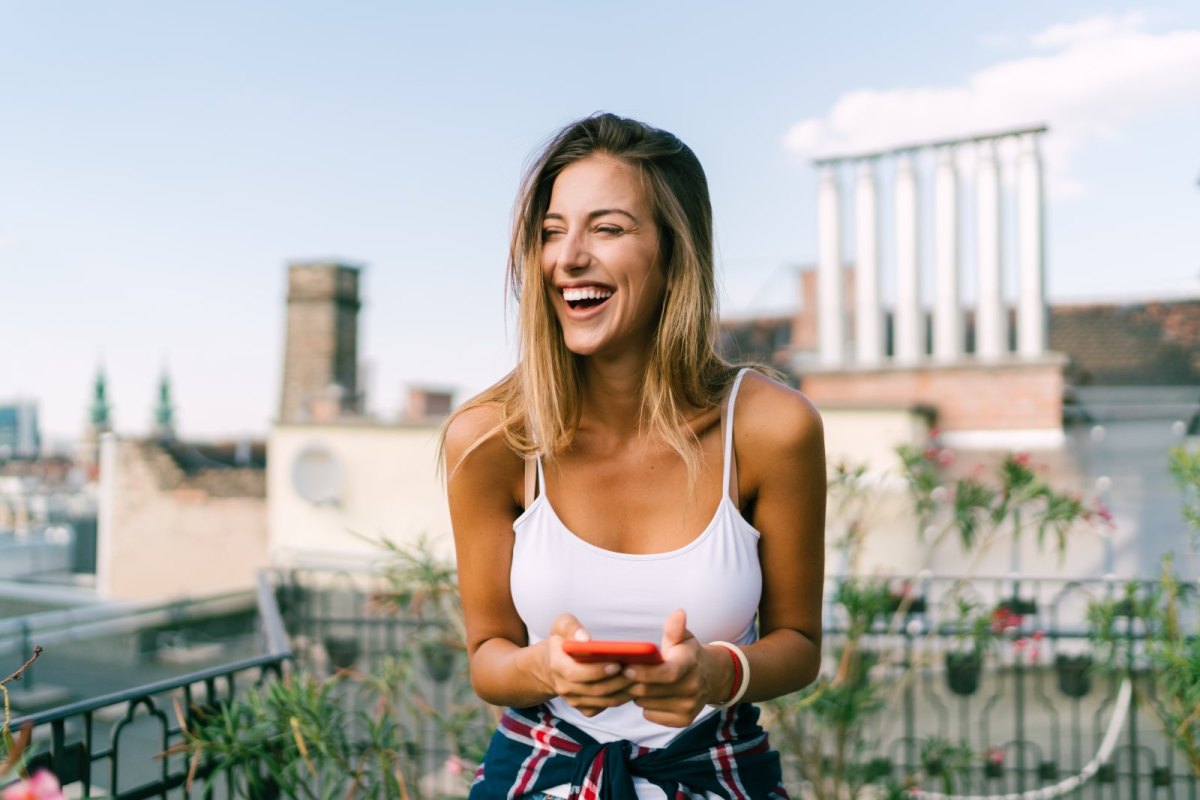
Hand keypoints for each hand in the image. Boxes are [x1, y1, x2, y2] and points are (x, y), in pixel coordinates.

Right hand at [540, 614, 633, 716]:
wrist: (552, 665)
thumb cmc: (563, 641)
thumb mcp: (561, 626)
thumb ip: (571, 627)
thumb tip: (585, 639)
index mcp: (557, 666)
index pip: (576, 673)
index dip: (597, 671)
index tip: (617, 663)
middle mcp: (564, 687)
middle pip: (594, 690)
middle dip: (618, 681)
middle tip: (638, 671)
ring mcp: (575, 700)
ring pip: (603, 701)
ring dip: (624, 691)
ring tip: (642, 678)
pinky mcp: (585, 708)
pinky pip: (606, 707)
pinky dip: (622, 698)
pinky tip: (635, 686)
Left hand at [624, 609, 733, 727]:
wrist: (711, 677)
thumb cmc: (688, 654)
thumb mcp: (683, 637)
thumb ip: (675, 627)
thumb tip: (678, 613)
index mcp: (690, 664)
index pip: (667, 673)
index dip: (645, 673)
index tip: (626, 667)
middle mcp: (692, 688)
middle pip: (650, 690)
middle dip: (630, 682)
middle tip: (619, 673)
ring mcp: (689, 706)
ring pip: (647, 703)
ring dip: (636, 693)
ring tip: (636, 681)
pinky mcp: (683, 720)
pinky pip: (651, 715)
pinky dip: (645, 706)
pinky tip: (649, 694)